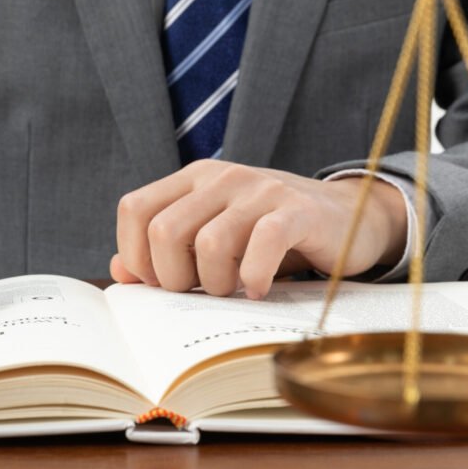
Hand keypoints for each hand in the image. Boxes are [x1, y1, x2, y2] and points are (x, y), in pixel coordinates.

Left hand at [110, 160, 407, 298]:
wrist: (348, 219)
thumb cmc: (268, 236)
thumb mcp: (212, 238)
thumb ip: (164, 252)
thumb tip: (120, 271)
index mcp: (193, 180)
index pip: (134, 209)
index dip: (136, 254)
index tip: (160, 282)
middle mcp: (222, 178)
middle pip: (164, 231)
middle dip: (173, 277)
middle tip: (200, 291)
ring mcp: (260, 191)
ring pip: (209, 243)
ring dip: (215, 283)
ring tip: (233, 289)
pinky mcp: (297, 211)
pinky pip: (261, 245)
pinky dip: (254, 278)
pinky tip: (259, 289)